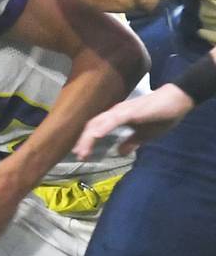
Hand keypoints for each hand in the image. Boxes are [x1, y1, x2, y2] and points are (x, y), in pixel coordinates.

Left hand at [75, 81, 193, 157]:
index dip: (86, 141)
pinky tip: (97, 135)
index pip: (96, 129)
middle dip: (83, 141)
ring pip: (99, 122)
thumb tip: (120, 152)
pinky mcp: (131, 111)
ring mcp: (122, 110)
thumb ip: (131, 142)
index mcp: (116, 118)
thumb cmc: (161, 115)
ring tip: (82, 150)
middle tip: (78, 155)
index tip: (81, 155)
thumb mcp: (145, 134)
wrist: (178, 100)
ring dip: (89, 137)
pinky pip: (114, 119)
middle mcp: (115, 112)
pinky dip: (104, 127)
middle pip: (92, 125)